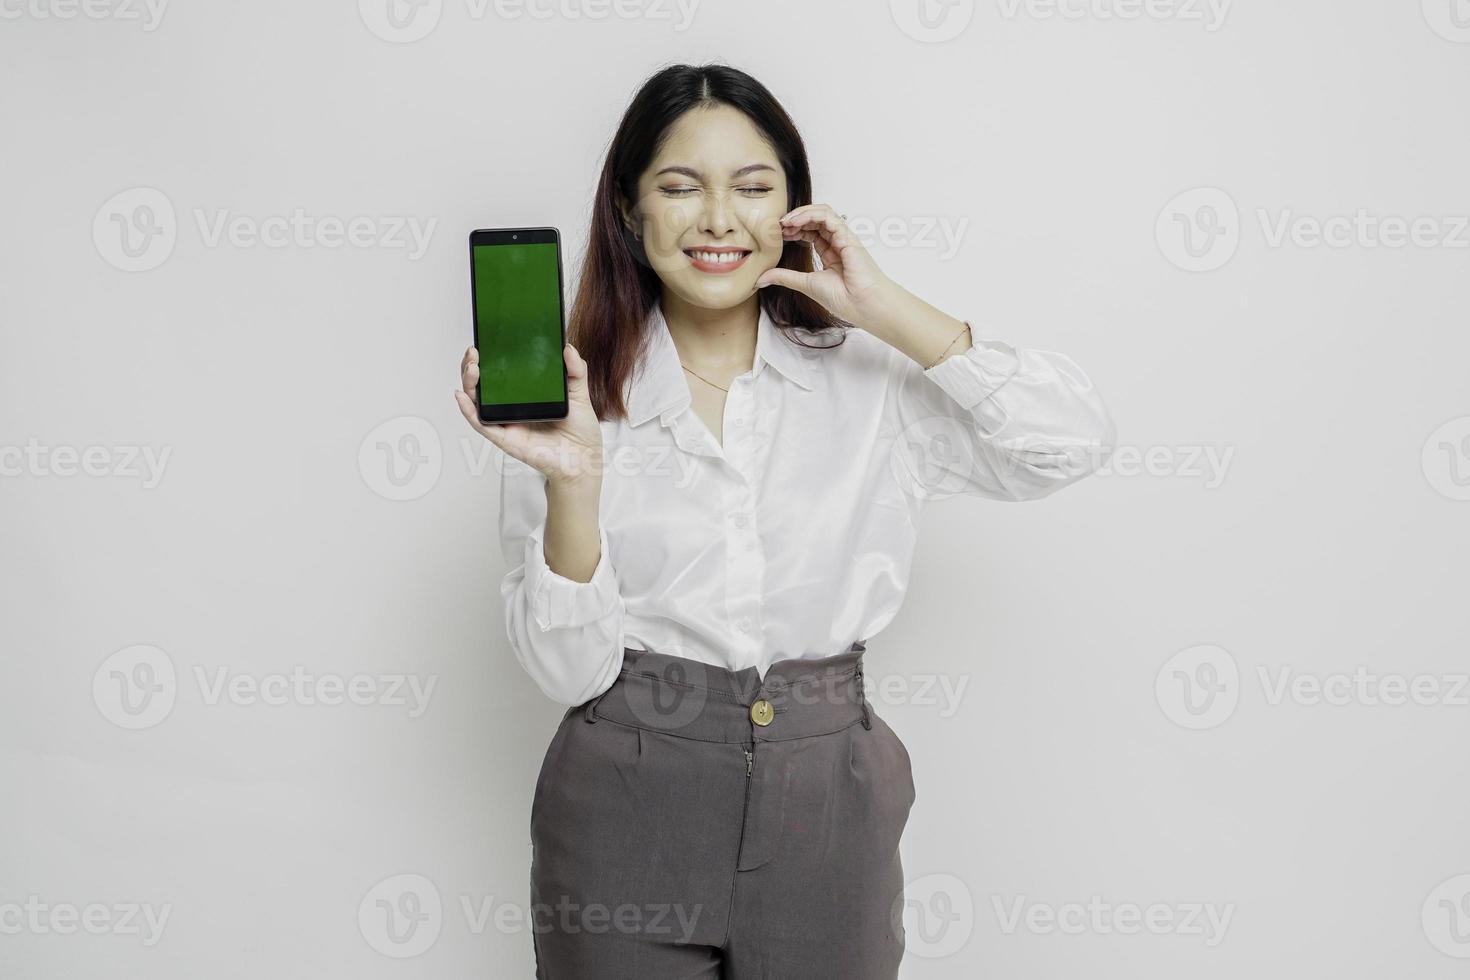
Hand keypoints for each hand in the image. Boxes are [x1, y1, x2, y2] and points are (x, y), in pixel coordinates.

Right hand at [454, 343, 603, 486]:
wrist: (584, 459)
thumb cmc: (579, 430)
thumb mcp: (579, 393)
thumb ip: (575, 370)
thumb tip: (568, 347)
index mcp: (525, 395)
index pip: (500, 373)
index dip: (488, 358)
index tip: (484, 341)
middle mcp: (512, 408)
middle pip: (482, 385)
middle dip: (472, 366)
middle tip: (474, 352)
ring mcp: (507, 423)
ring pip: (477, 403)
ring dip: (469, 384)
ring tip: (472, 368)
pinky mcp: (506, 439)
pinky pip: (483, 425)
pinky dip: (469, 411)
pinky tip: (462, 397)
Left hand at [755, 203, 896, 322]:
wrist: (863, 305)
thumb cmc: (843, 298)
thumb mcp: (805, 284)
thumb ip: (785, 277)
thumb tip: (760, 278)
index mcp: (830, 252)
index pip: (810, 231)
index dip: (793, 228)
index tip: (777, 234)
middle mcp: (837, 242)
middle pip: (815, 219)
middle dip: (794, 219)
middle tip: (777, 225)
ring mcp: (843, 238)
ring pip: (822, 213)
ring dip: (801, 213)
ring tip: (785, 222)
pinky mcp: (848, 237)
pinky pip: (829, 217)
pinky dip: (811, 215)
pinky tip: (796, 222)